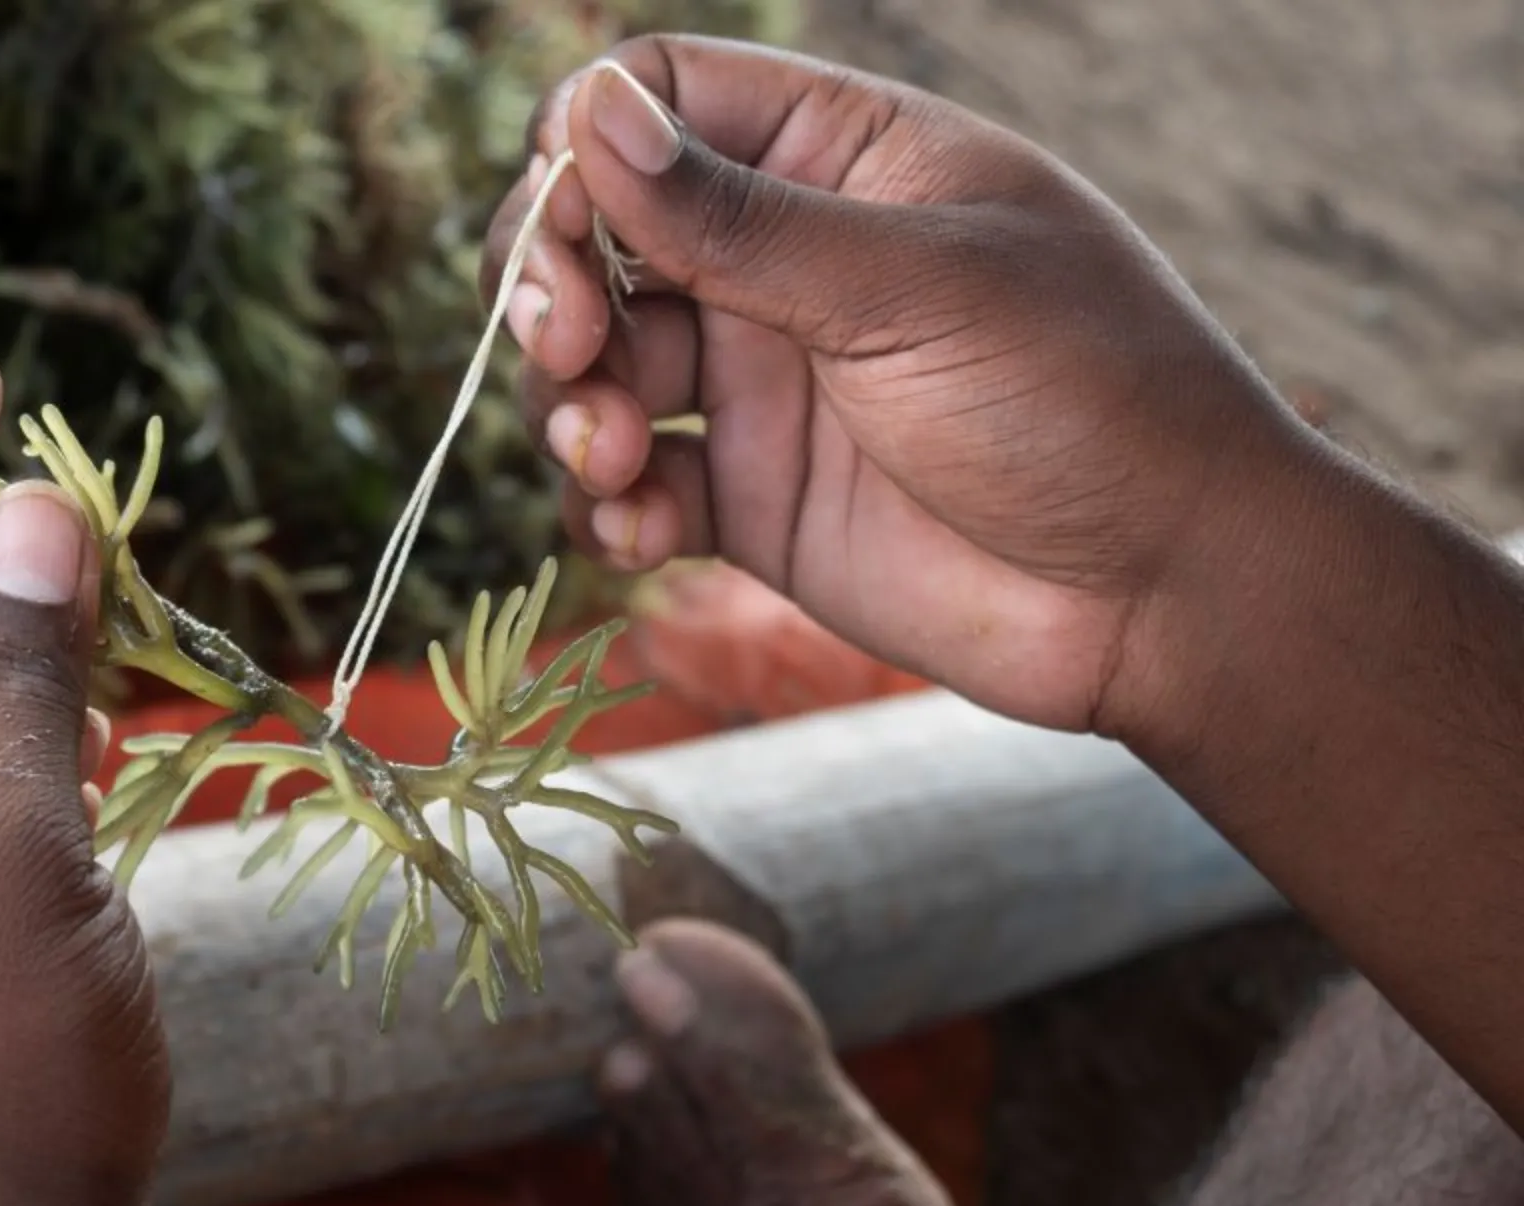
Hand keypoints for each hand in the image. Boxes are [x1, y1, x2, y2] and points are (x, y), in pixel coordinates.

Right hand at [485, 38, 1324, 732]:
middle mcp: (782, 260)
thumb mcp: (913, 287)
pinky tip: (640, 533)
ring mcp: (760, 381)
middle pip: (595, 234)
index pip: (660, 99)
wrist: (1167, 594)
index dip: (585, 147)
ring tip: (616, 458)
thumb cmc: (1088, 396)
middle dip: (549, 288)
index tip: (566, 226)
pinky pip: (630, 487)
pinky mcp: (748, 499)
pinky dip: (608, 507)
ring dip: (569, 408)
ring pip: (593, 367)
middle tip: (568, 346)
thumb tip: (589, 117)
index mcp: (840, 158)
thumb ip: (740, 219)